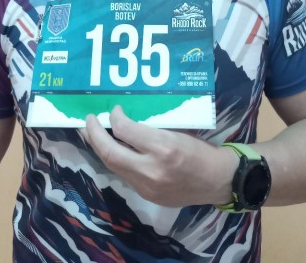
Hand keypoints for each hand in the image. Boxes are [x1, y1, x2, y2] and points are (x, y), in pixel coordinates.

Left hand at [83, 106, 236, 207]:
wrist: (218, 181)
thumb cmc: (201, 149)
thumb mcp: (179, 130)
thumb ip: (153, 126)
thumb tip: (128, 117)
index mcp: (163, 147)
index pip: (125, 130)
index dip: (114, 117)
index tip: (114, 109)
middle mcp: (151, 169)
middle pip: (110, 152)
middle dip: (94, 135)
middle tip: (87, 121)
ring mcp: (147, 186)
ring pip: (113, 166)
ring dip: (100, 148)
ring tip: (92, 134)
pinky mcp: (147, 196)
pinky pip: (124, 175)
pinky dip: (115, 160)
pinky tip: (112, 150)